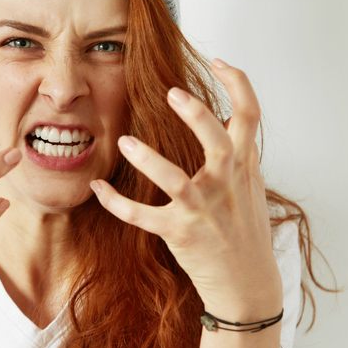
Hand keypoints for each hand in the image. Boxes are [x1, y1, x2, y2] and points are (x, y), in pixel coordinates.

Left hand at [89, 59, 281, 319]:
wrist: (247, 285)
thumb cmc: (245, 231)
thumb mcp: (251, 188)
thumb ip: (238, 155)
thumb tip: (226, 120)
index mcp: (245, 167)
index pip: (250, 116)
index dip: (239, 84)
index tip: (220, 62)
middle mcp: (226, 185)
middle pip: (218, 141)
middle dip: (196, 115)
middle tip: (170, 93)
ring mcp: (203, 210)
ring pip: (176, 180)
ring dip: (148, 160)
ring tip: (124, 141)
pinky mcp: (180, 234)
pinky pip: (142, 216)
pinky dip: (116, 203)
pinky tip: (97, 188)